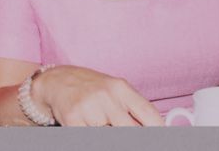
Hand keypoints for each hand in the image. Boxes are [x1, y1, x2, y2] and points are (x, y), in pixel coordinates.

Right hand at [33, 66, 163, 126]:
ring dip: (106, 133)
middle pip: (131, 131)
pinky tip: (87, 126)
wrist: (57, 81)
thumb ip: (133, 109)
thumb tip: (156, 128)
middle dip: (133, 136)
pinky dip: (90, 134)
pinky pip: (89, 139)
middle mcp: (106, 96)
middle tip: (118, 128)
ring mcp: (89, 108)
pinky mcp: (73, 119)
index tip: (162, 138)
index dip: (159, 130)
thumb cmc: (90, 87)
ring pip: (109, 137)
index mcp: (121, 88)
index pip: (149, 114)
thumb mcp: (114, 91)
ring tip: (101, 123)